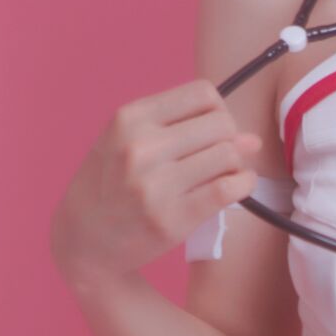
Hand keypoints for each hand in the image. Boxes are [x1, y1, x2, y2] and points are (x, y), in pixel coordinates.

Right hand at [50, 78, 262, 291]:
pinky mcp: (172, 219)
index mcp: (129, 119)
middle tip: (222, 157)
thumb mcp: (124, 140)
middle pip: (220, 124)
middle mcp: (141, 147)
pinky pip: (226, 190)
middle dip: (231, 138)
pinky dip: (244, 184)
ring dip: (237, 164)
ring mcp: (156, 185)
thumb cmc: (110, 187)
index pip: (202, 94)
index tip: (214, 130)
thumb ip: (180, 129)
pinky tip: (239, 186)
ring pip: (227, 155)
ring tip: (226, 174)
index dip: (219, 110)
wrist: (85, 241)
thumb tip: (250, 137)